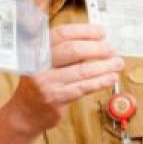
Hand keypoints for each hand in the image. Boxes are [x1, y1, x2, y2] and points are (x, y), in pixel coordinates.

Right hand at [4, 23, 122, 136]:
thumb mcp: (45, 61)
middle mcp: (39, 63)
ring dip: (104, 66)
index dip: (85, 31)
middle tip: (112, 49)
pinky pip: (83, 87)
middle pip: (73, 50)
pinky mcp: (56, 98)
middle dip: (98, 48)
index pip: (63, 34)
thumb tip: (98, 42)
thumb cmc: (41, 83)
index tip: (102, 32)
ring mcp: (47, 82)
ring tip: (118, 63)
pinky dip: (100, 81)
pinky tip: (111, 77)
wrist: (25, 112)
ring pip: (82, 70)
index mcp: (36, 49)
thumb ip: (65, 52)